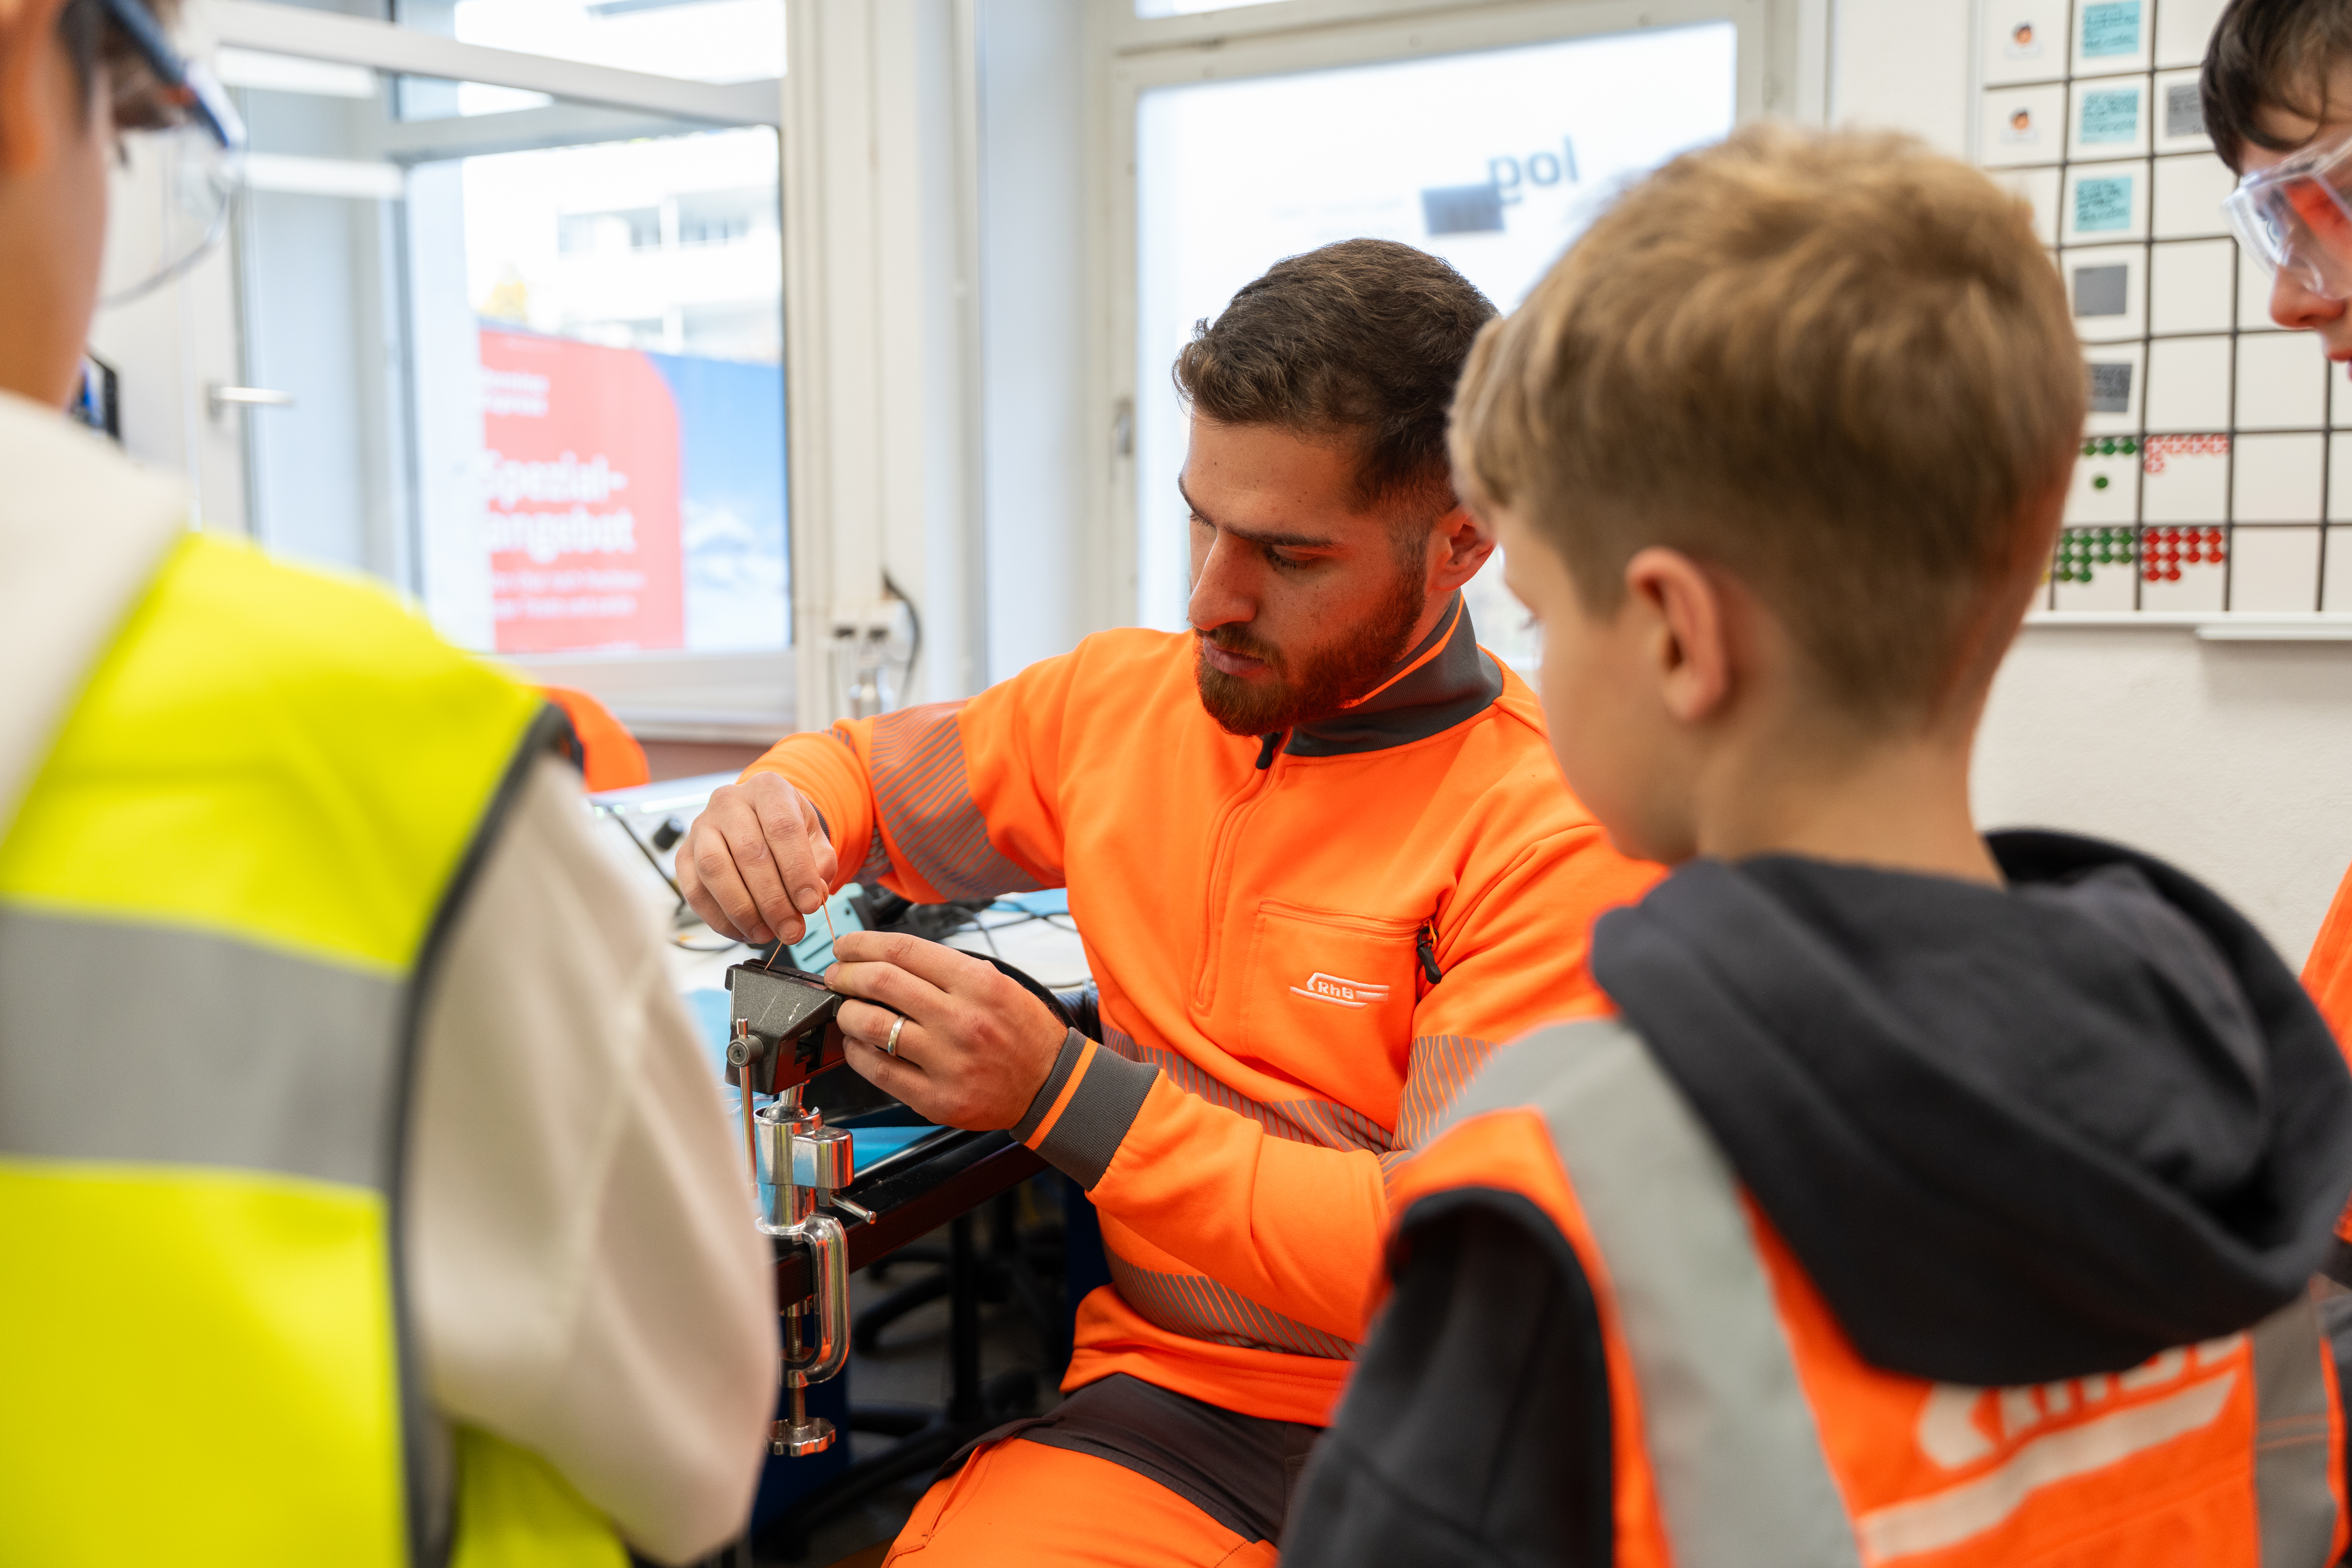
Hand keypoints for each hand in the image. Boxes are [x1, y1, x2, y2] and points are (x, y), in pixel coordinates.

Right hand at [676, 772, 839, 945]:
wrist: (757, 820)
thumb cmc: (787, 830)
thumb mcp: (815, 838)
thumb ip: (820, 865)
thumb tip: (813, 897)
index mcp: (767, 789)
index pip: (782, 828)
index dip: (798, 871)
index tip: (810, 905)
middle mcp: (729, 802)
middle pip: (748, 852)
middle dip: (773, 900)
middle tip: (791, 930)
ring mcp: (701, 827)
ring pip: (715, 870)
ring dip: (743, 911)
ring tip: (766, 934)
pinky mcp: (683, 855)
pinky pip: (695, 891)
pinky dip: (719, 918)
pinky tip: (743, 931)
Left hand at [824, 931, 1066, 1129]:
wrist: (1049, 1084)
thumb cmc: (1022, 1032)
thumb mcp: (996, 984)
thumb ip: (946, 970)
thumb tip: (888, 959)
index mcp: (977, 984)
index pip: (903, 950)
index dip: (862, 944)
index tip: (847, 946)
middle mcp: (961, 1020)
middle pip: (880, 982)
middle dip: (846, 974)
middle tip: (838, 975)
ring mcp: (947, 1061)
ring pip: (872, 1026)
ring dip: (846, 1012)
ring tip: (845, 1009)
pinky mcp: (936, 1098)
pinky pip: (879, 1070)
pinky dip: (857, 1052)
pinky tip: (857, 1044)